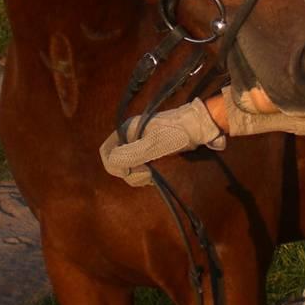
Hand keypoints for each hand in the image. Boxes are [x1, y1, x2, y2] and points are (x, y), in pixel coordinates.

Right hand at [100, 99, 225, 187]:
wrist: (198, 128)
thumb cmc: (177, 133)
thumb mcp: (153, 144)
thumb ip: (131, 154)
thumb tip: (112, 163)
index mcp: (126, 131)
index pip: (106, 151)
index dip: (113, 165)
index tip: (129, 172)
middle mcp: (130, 138)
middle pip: (117, 162)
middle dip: (129, 173)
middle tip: (147, 174)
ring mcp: (140, 146)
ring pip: (129, 168)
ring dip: (138, 176)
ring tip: (153, 175)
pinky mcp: (150, 154)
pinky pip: (139, 169)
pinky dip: (144, 176)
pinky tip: (156, 175)